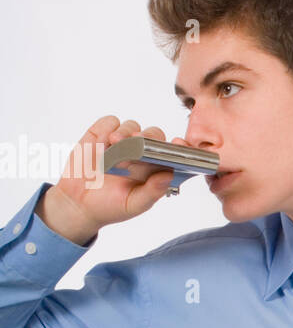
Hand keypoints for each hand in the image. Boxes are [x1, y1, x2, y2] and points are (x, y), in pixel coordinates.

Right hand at [39, 117, 192, 243]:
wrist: (78, 204)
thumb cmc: (110, 207)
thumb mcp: (133, 205)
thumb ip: (153, 192)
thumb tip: (169, 174)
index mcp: (155, 168)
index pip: (173, 152)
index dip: (179, 146)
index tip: (178, 144)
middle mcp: (141, 152)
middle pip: (154, 134)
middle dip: (148, 136)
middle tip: (137, 141)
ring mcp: (121, 142)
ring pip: (132, 125)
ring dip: (125, 132)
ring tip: (114, 144)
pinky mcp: (101, 135)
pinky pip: (109, 121)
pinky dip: (106, 128)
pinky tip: (101, 144)